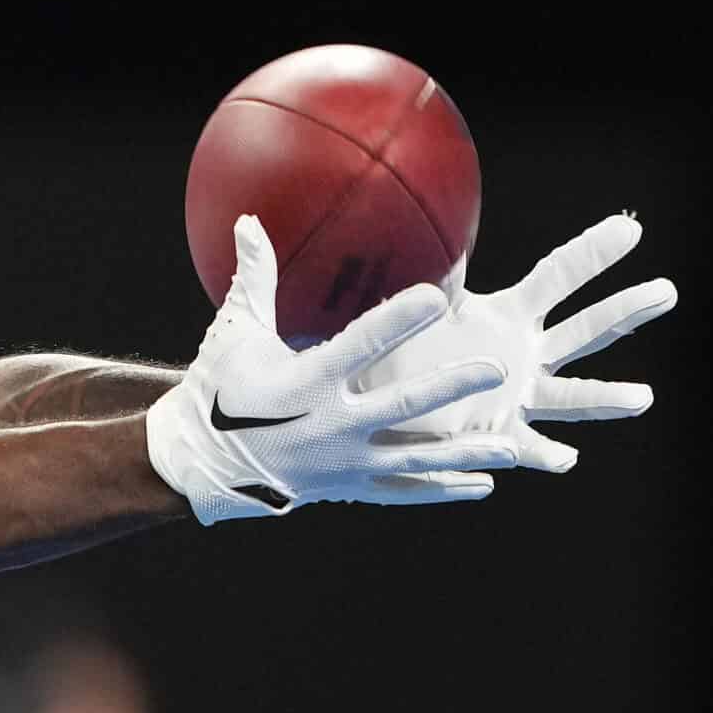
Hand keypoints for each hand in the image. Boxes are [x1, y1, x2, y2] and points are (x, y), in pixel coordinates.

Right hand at [146, 215, 521, 523]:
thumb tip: (250, 221)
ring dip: (465, 452)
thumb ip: (255, 279)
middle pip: (402, 405)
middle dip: (452, 387)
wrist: (200, 464)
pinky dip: (442, 489)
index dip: (399, 321)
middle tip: (497, 369)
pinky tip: (483, 484)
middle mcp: (328, 426)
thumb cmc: (218, 390)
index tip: (437, 296)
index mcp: (303, 383)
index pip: (359, 346)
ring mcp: (341, 463)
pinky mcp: (346, 487)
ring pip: (414, 457)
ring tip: (511, 444)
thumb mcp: (234, 334)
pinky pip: (402, 491)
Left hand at [359, 213, 674, 472]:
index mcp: (510, 315)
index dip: (592, 254)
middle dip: (624, 311)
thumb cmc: (402, 344)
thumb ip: (438, 273)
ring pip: (574, 396)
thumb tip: (440, 220)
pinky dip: (547, 454)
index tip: (630, 229)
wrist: (379, 398)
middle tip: (666, 291)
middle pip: (585, 330)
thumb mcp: (424, 306)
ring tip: (643, 398)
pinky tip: (565, 458)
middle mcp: (526, 354)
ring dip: (607, 397)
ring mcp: (519, 397)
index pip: (559, 278)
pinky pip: (528, 448)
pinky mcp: (500, 435)